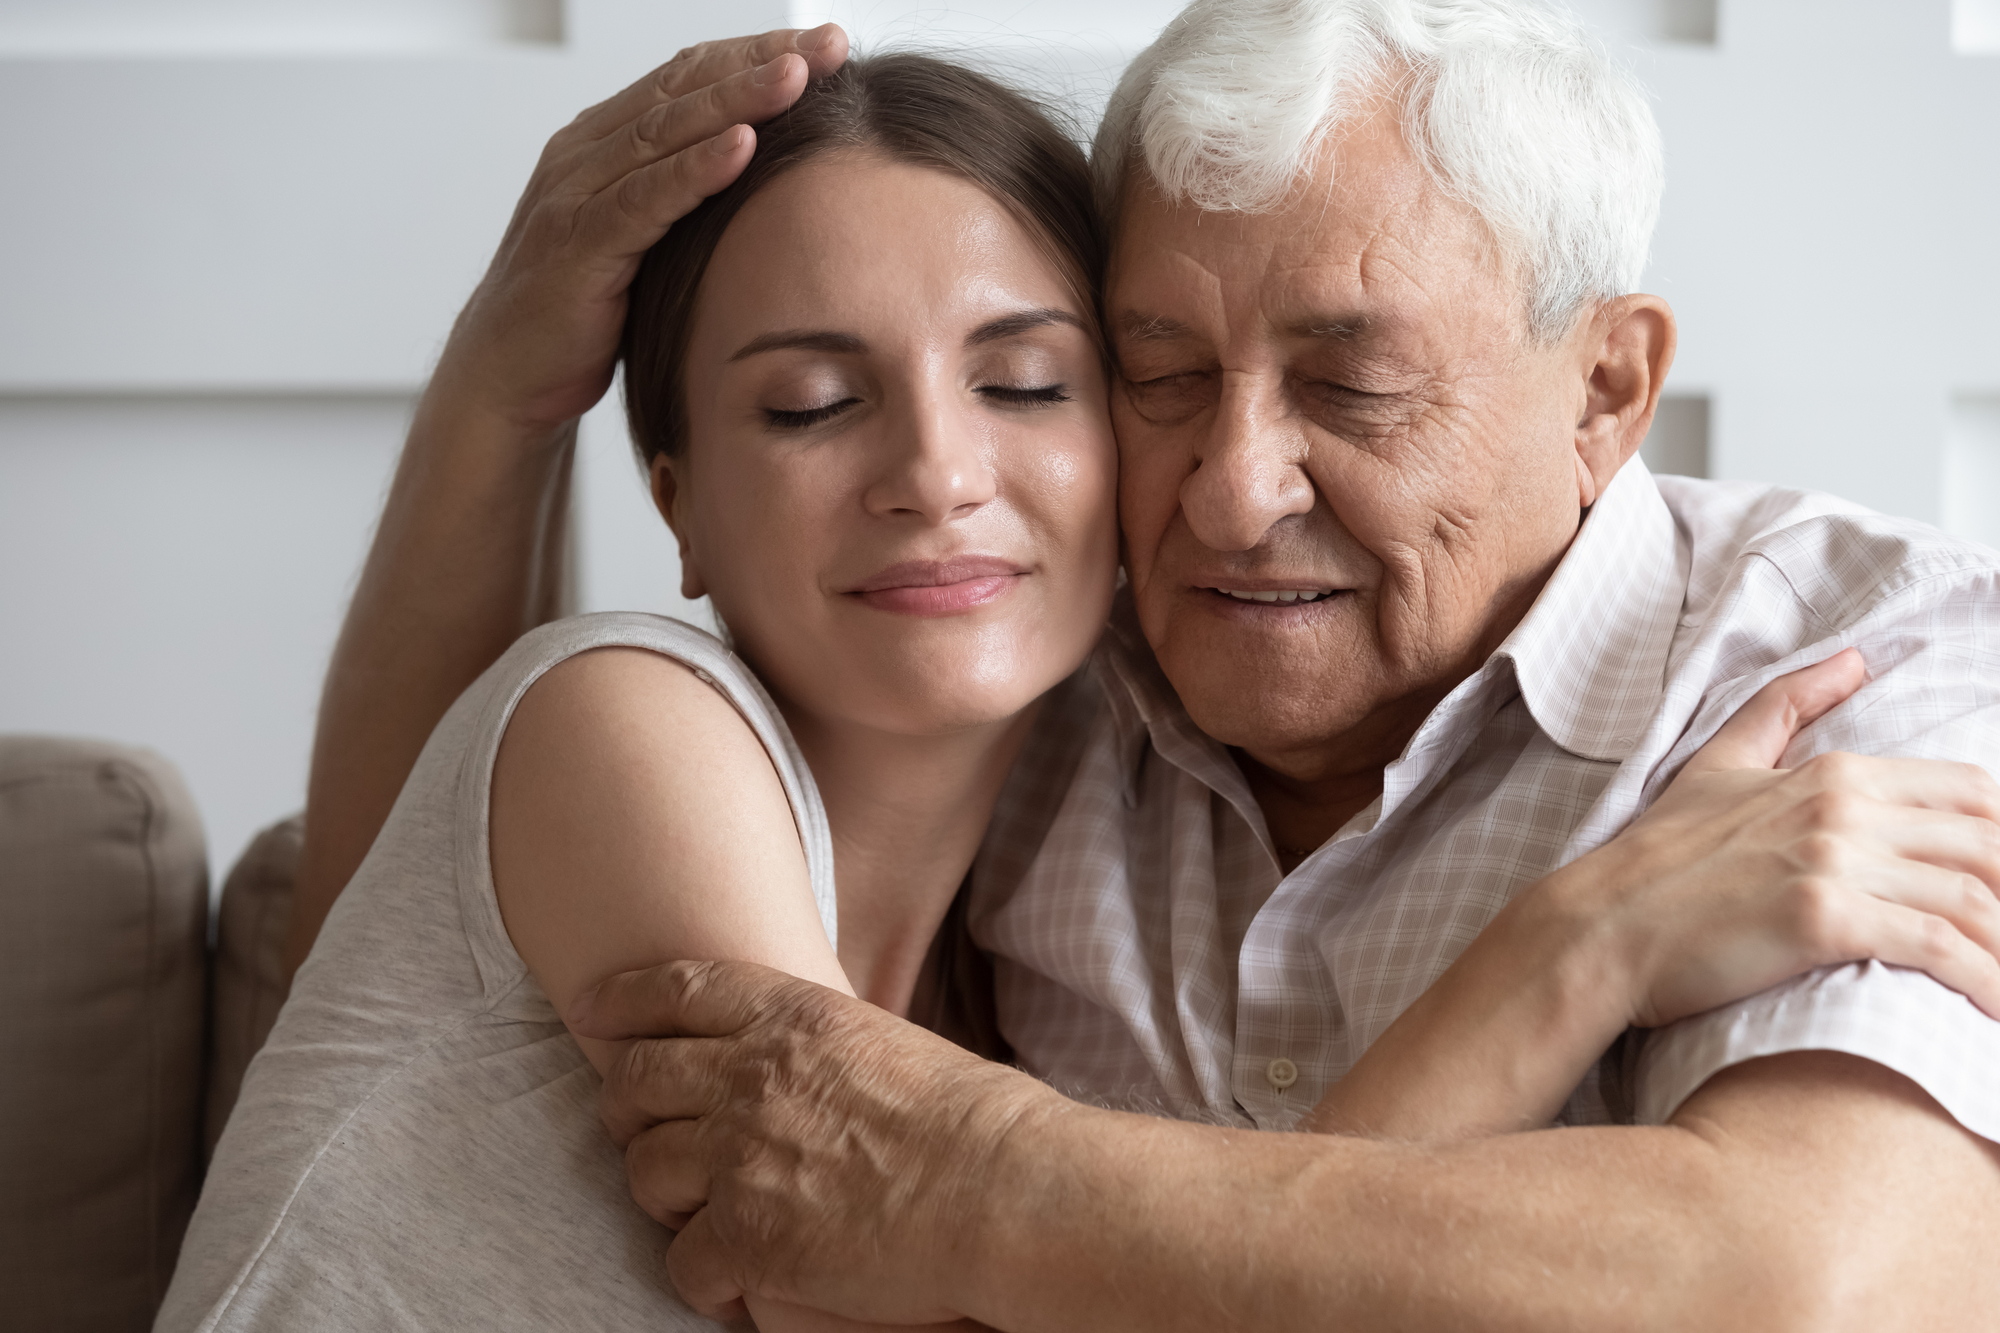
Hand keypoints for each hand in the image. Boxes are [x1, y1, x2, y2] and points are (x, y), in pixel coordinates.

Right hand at [428, 24, 849, 437]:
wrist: (507, 377)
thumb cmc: (582, 313)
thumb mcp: (644, 242)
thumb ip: (684, 201)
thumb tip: (766, 180)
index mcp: (603, 144)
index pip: (687, 78)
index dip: (756, 54)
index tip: (825, 46)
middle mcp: (586, 155)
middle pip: (682, 90)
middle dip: (760, 62)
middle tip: (829, 45)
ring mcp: (576, 195)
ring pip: (665, 132)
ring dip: (737, 101)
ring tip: (797, 78)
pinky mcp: (577, 246)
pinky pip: (644, 200)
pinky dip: (695, 171)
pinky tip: (743, 148)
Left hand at [570, 960, 1047, 1324]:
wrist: (1003, 1190)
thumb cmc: (970, 1122)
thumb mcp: (883, 1043)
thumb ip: (815, 1046)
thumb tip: (785, 1062)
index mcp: (792, 1017)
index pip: (678, 990)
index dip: (623, 999)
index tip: (593, 1012)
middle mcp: (752, 1076)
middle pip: (637, 1079)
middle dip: (624, 1108)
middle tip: (639, 1132)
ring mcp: (742, 1154)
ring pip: (643, 1171)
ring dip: (665, 1197)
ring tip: (703, 1216)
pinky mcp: (749, 1234)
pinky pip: (682, 1261)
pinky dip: (704, 1279)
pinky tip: (738, 1283)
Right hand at [1305, 650, 1999, 1141]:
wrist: (1600, 927)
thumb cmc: (1656, 858)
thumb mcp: (1720, 764)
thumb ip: (1787, 707)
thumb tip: (1852, 657)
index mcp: (1835, 773)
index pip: (1970, 795)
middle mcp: (1844, 809)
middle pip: (1987, 846)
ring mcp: (1834, 861)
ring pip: (1974, 899)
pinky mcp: (1823, 920)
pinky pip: (1937, 947)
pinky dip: (1983, 981)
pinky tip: (1995, 1011)